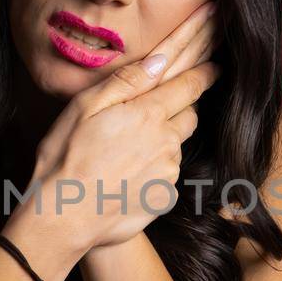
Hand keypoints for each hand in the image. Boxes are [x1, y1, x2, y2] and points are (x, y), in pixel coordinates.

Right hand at [23, 0, 223, 251]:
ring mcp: (168, 172)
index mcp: (147, 114)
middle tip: (152, 112)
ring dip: (163, 140)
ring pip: (177, 145)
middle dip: (181, 106)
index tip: (219, 61)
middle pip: (190, 114)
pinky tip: (125, 175)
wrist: (63, 219)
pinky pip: (166, 175)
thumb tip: (160, 61)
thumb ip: (126, 83)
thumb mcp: (85, 108)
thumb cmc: (64, 158)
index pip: (190, 84)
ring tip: (126, 150)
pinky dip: (153, 170)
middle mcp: (167, 142)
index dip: (207, 69)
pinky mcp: (164, 197)